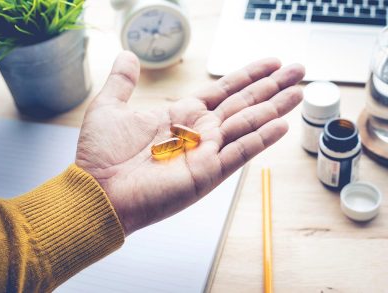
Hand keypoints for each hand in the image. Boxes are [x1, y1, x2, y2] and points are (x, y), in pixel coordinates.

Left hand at [76, 51, 304, 235]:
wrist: (97, 189)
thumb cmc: (101, 154)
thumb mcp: (110, 106)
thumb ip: (123, 81)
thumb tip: (128, 56)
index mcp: (182, 114)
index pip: (224, 90)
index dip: (247, 76)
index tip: (270, 63)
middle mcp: (199, 131)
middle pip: (243, 103)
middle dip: (271, 86)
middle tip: (298, 69)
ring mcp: (206, 152)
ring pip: (248, 124)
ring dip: (274, 107)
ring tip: (298, 92)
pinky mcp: (207, 173)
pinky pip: (240, 152)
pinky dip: (261, 139)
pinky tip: (282, 125)